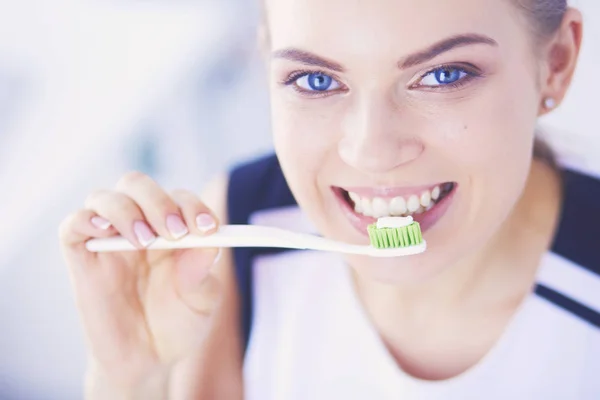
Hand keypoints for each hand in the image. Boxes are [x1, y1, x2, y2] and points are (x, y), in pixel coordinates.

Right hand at [59, 172, 222, 397]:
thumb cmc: (177, 325)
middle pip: (137, 185)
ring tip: (144, 241)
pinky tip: (107, 233)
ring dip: (127, 210)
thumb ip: (202, 272)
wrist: (147, 361)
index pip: (178, 198)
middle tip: (176, 232)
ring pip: (105, 197)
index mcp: (171, 229)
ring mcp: (108, 240)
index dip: (193, 206)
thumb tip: (207, 242)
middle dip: (159, 202)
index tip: (208, 229)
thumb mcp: (200, 301)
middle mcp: (138, 227)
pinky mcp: (82, 259)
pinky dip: (87, 220)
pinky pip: (73, 224)